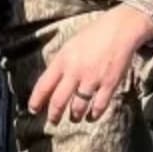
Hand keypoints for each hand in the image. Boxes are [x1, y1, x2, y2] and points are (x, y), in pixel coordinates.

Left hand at [28, 5, 152, 124]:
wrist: (120, 30)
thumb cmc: (92, 37)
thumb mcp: (69, 47)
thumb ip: (60, 65)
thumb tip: (50, 84)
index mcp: (62, 61)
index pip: (43, 85)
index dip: (36, 100)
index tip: (33, 110)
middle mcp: (74, 71)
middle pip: (58, 101)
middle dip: (54, 115)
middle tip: (53, 121)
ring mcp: (92, 79)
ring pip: (78, 107)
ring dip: (75, 116)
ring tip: (74, 118)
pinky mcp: (109, 84)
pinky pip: (99, 106)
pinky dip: (94, 115)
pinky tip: (91, 116)